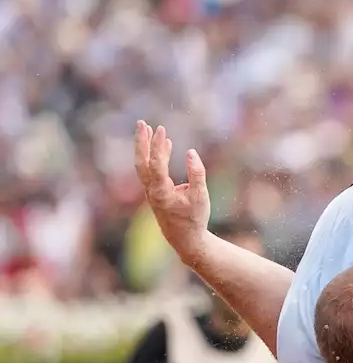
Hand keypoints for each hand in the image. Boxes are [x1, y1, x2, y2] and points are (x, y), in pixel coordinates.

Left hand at [134, 120, 210, 261]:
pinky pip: (151, 169)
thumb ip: (197, 174)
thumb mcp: (201, 197)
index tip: (161, 129)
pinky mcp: (155, 191)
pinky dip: (155, 156)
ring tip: (148, 129)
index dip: (157, 146)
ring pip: (143, 165)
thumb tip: (190, 152)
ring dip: (145, 147)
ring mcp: (150, 191)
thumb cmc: (194, 218)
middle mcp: (151, 190)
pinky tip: (165, 145)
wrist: (184, 239)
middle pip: (141, 161)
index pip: (155, 163)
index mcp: (161, 192)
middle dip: (141, 142)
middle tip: (142, 123)